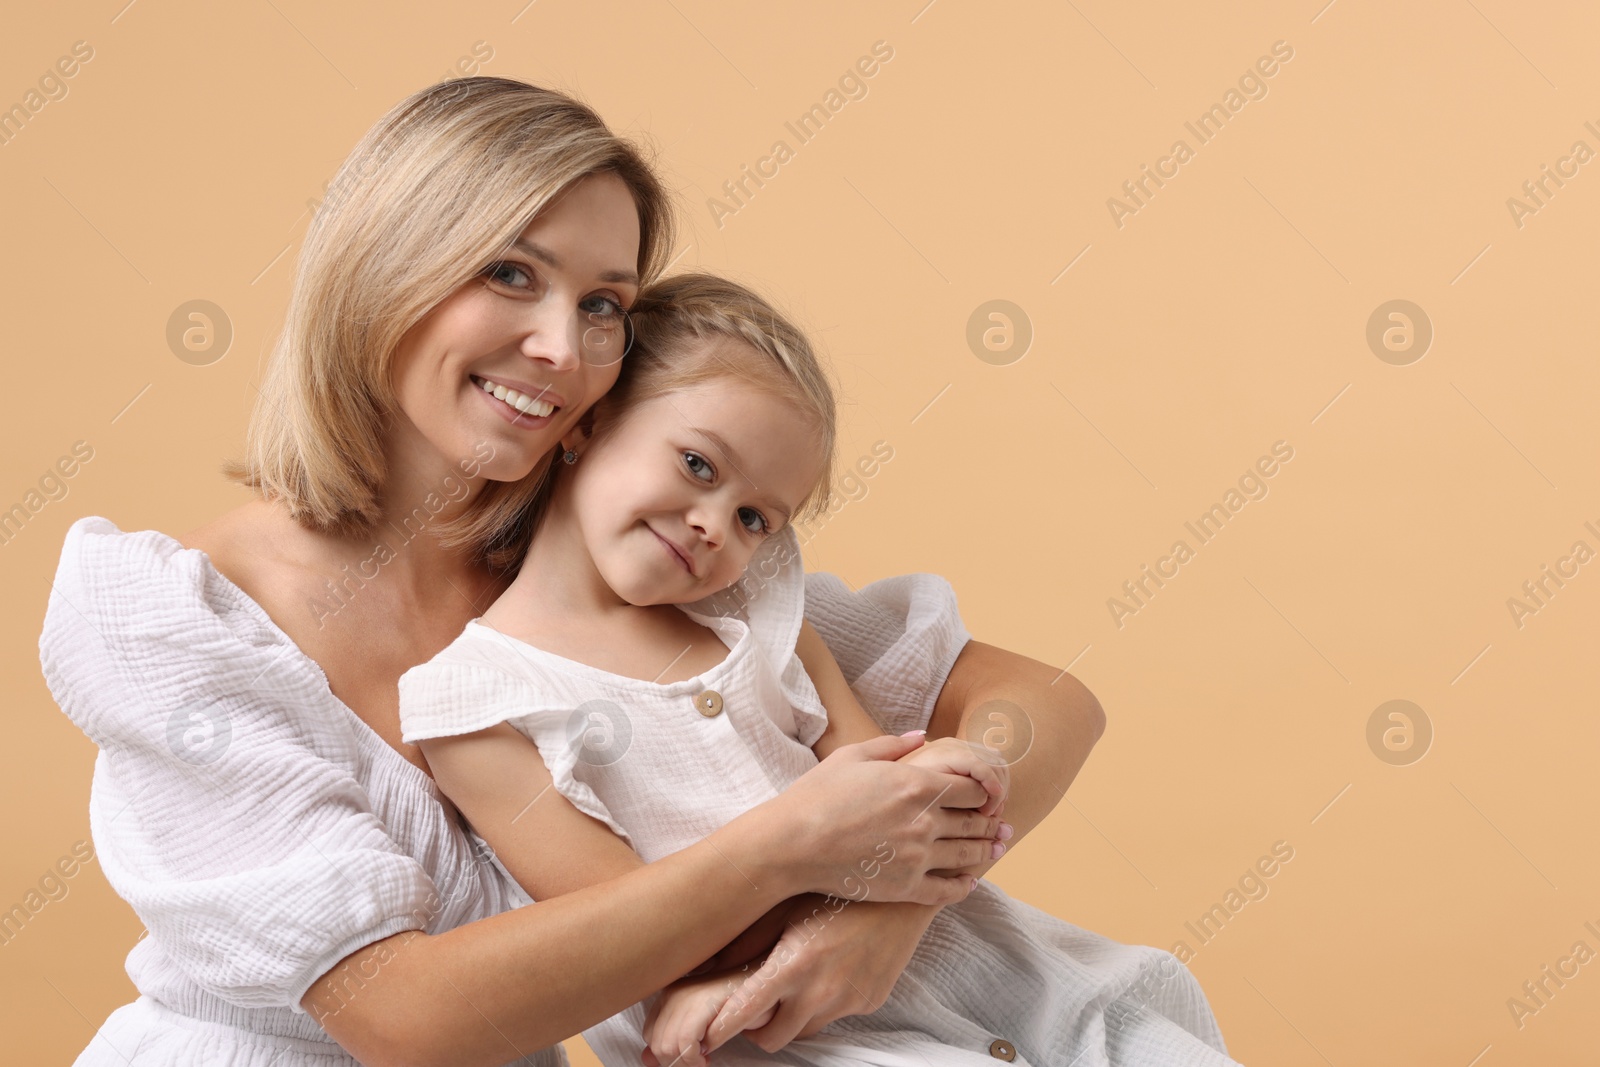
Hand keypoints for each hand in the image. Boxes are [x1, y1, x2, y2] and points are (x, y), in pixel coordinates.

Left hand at [640, 967, 774, 1066]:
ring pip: (667, 1047)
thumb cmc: (738, 1005)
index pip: (651, 1036)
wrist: (767, 984)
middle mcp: (673, 992)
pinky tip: (708, 1057)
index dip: (668, 1055)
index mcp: (669, 994)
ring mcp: (685, 996)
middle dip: (677, 1063)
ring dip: (687, 1064)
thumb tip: (647, 1059)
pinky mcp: (701, 1004)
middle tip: (700, 1063)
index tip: (692, 1058)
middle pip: (657, 1044)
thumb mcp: (700, 1026)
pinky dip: (694, 1059)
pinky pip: (685, 1044)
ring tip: (705, 1061)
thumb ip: (673, 1040)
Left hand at [699, 894, 935, 1055]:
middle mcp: (821, 990)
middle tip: (753, 1011)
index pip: (745, 1013)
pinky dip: (825, 1003)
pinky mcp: (870, 1002)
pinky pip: (836, 1015)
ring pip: (806, 1029)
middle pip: (774, 1038)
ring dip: (793, 1017)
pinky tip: (829, 971)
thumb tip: (707, 964)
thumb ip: (747, 943)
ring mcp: (848, 1000)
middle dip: (758, 1030)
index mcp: (794, 965)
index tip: (705, 1037)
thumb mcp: (786, 909)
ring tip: (792, 986)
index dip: (721, 1030)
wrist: (900, 893)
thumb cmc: (837, 891)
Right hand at [767, 733, 1006, 905]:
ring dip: (987, 852)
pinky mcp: (905, 887)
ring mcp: (917, 856)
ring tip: (997, 850)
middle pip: (975, 822)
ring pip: (967, 855)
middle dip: (993, 822)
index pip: (971, 788)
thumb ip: (893, 745)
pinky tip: (970, 883)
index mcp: (916, 784)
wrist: (791, 844)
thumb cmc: (817, 795)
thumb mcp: (853, 757)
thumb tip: (923, 736)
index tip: (987, 795)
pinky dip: (964, 886)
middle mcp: (924, 820)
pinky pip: (946, 889)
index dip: (984, 791)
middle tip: (1004, 826)